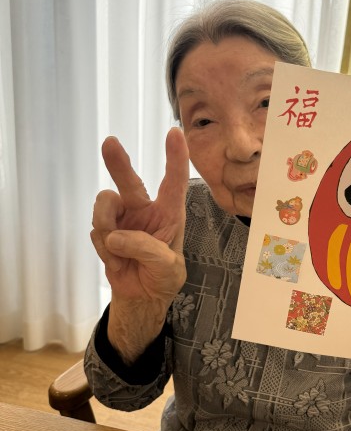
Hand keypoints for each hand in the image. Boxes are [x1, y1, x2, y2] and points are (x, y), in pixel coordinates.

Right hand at [90, 128, 188, 306]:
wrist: (141, 297)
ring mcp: (123, 219)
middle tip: (110, 142)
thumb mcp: (167, 267)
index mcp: (170, 214)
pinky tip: (116, 261)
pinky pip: (95, 231)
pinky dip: (103, 249)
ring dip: (105, 226)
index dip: (176, 158)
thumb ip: (147, 249)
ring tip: (117, 252)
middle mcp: (145, 210)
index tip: (176, 133)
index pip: (174, 183)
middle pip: (130, 182)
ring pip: (104, 205)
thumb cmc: (163, 277)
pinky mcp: (105, 230)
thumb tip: (115, 236)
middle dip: (119, 163)